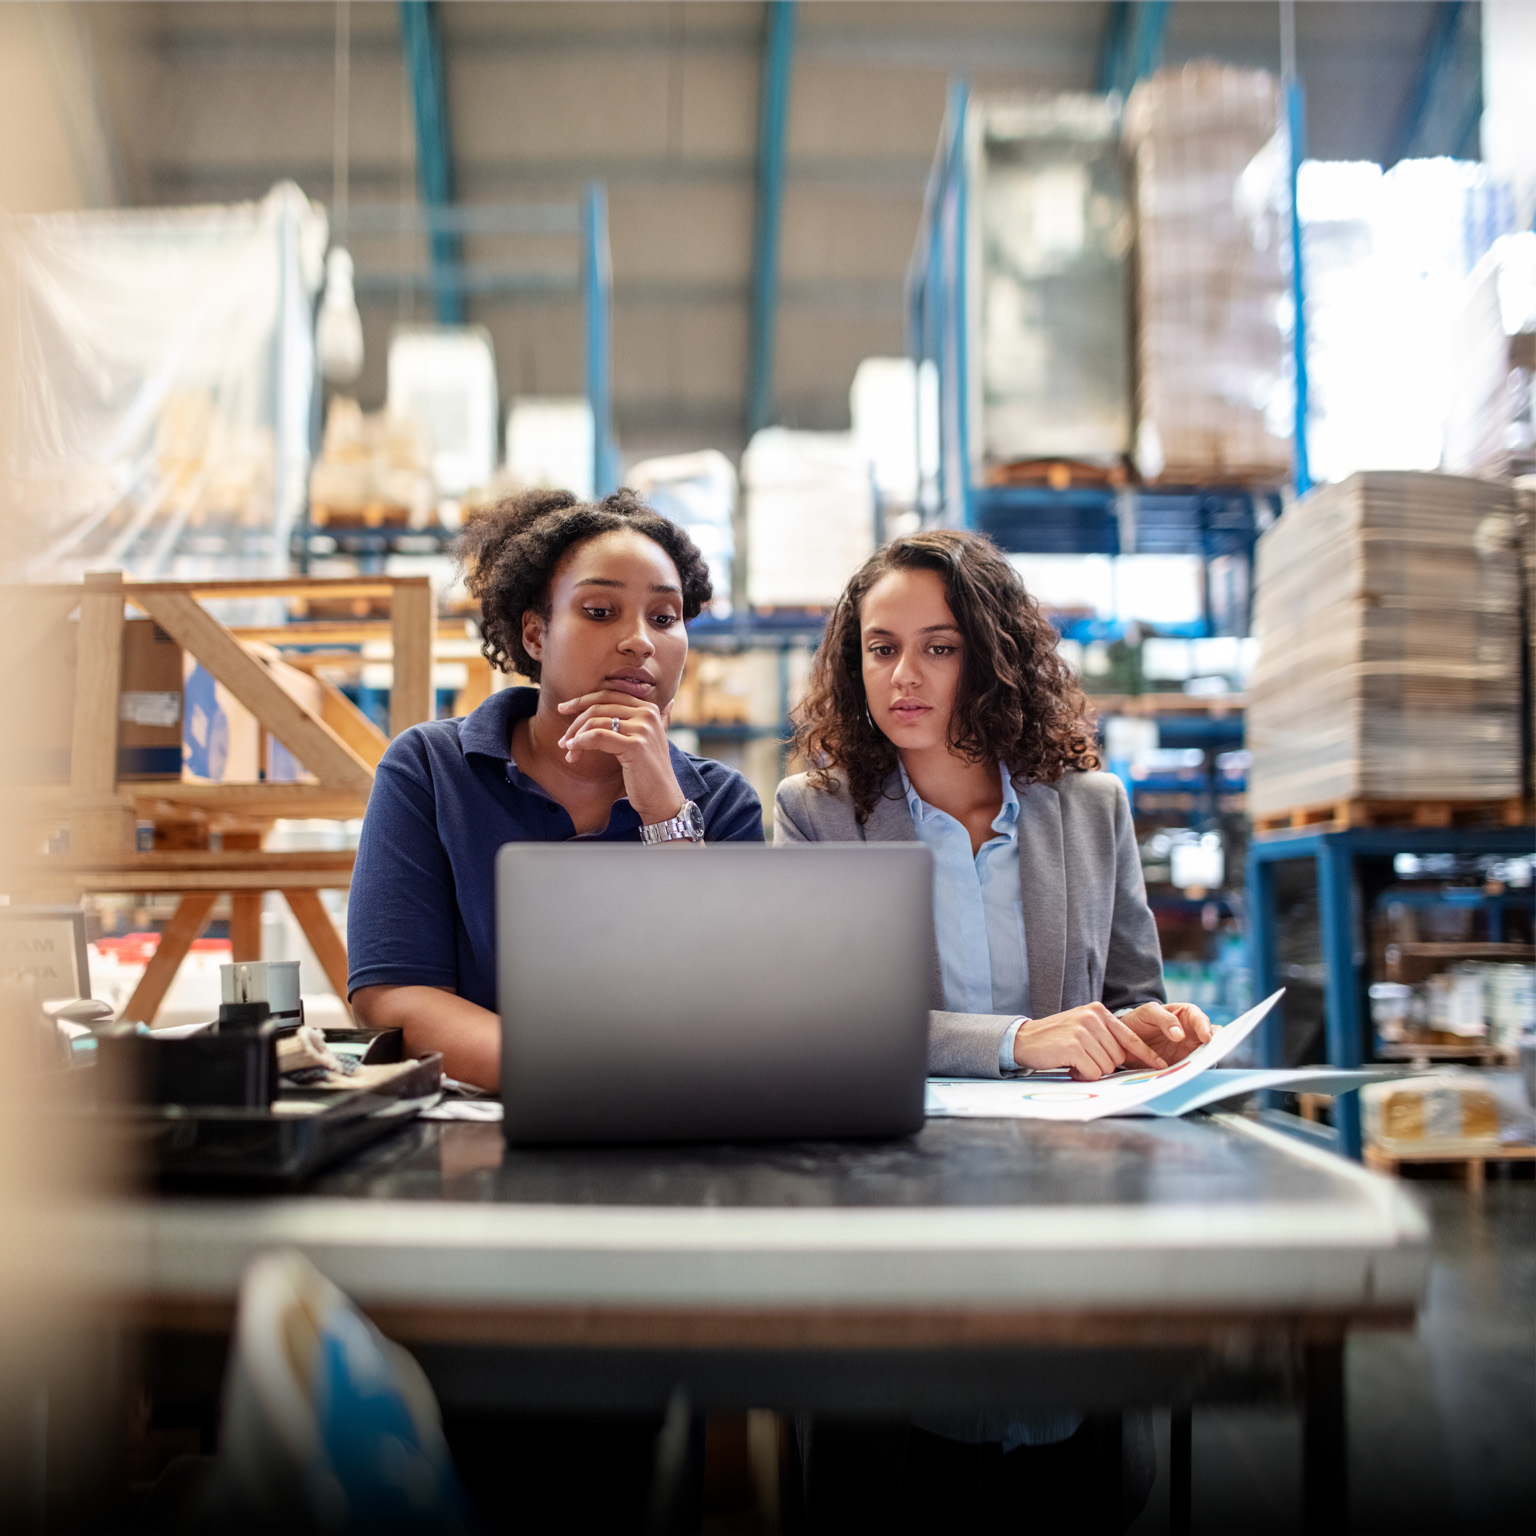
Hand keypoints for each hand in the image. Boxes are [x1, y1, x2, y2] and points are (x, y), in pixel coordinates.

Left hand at [556, 690, 685, 825]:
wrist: (662, 799)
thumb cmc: (651, 772)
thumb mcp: (653, 740)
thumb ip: (660, 720)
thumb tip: (669, 703)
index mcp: (649, 709)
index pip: (609, 695)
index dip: (582, 700)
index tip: (563, 709)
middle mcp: (648, 714)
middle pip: (599, 706)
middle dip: (575, 721)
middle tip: (563, 739)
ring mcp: (643, 729)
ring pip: (595, 722)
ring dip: (576, 737)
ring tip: (568, 751)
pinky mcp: (635, 746)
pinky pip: (597, 736)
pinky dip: (580, 743)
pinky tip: (573, 752)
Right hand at [1013, 1003, 1168, 1080]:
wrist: (1023, 1039)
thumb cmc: (1055, 1039)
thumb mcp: (1083, 1029)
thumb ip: (1104, 1037)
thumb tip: (1128, 1057)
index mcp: (1098, 1011)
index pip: (1130, 1036)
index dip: (1146, 1054)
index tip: (1161, 1065)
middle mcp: (1093, 1018)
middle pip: (1118, 1056)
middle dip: (1103, 1065)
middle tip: (1083, 1060)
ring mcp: (1083, 1031)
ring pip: (1106, 1066)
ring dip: (1091, 1070)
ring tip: (1074, 1061)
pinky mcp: (1073, 1046)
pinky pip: (1092, 1072)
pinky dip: (1082, 1075)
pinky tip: (1069, 1065)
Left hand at [1116, 1001, 1215, 1066]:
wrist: (1124, 1039)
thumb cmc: (1139, 1020)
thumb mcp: (1148, 1012)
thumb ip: (1164, 1019)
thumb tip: (1181, 1035)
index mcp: (1185, 1015)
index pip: (1200, 1018)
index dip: (1205, 1027)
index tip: (1206, 1037)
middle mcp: (1191, 1033)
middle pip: (1209, 1038)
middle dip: (1215, 1045)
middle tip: (1214, 1053)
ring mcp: (1188, 1049)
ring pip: (1203, 1055)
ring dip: (1205, 1060)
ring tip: (1204, 1065)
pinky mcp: (1181, 1064)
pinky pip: (1190, 1068)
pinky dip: (1192, 1071)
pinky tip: (1190, 1074)